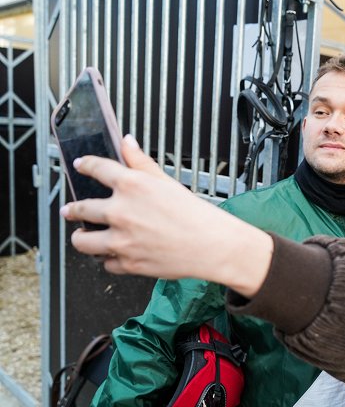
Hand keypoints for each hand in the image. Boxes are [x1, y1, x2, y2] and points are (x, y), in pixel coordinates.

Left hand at [60, 135, 271, 295]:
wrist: (212, 246)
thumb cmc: (196, 215)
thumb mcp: (167, 181)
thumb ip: (141, 162)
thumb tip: (127, 142)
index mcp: (131, 186)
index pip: (96, 168)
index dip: (85, 165)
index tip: (81, 166)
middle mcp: (120, 212)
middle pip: (80, 208)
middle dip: (72, 209)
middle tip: (71, 210)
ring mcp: (121, 240)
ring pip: (83, 241)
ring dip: (81, 238)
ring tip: (82, 236)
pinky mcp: (127, 263)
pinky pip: (106, 263)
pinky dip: (109, 259)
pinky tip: (114, 254)